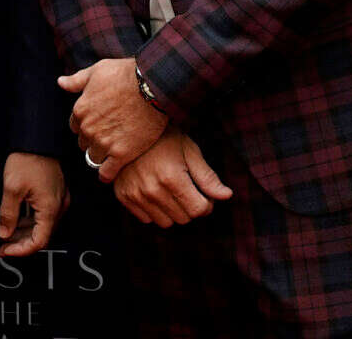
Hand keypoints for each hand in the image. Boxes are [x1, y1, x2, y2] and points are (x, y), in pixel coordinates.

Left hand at [0, 153, 70, 256]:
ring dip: (25, 233)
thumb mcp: (12, 188)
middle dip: (21, 243)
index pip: (39, 242)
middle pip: (42, 236)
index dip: (21, 250)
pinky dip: (31, 222)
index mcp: (50, 208)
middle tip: (2, 246)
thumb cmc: (28, 159)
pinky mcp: (55, 194)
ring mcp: (59, 200)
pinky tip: (17, 220)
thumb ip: (8, 215)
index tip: (5, 250)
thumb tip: (4, 234)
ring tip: (6, 234)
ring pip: (43, 226)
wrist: (37, 139)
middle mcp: (59, 206)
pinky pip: (44, 215)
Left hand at [59, 57, 167, 181]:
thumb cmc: (126, 75)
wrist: (153, 86)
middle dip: (94, 139)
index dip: (87, 124)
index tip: (99, 122)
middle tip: (110, 133)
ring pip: (94, 158)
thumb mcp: (98, 71)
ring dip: (102, 154)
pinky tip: (112, 170)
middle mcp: (88, 129)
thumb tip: (60, 82)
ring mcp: (104, 143)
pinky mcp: (121, 154)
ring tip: (114, 149)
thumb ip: (77, 80)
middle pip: (84, 142)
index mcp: (80, 110)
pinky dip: (107, 174)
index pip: (76, 126)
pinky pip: (107, 172)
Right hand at [110, 129, 233, 227]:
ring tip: (172, 190)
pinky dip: (154, 211)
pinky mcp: (125, 197)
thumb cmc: (164, 137)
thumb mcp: (189, 151)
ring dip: (173, 211)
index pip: (199, 209)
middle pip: (184, 219)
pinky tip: (155, 192)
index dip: (207, 203)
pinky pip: (147, 219)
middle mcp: (153, 190)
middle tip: (188, 189)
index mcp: (172, 178)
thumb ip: (207, 177)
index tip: (204, 193)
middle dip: (191, 206)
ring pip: (166, 223)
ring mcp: (136, 195)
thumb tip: (227, 196)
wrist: (129, 128)